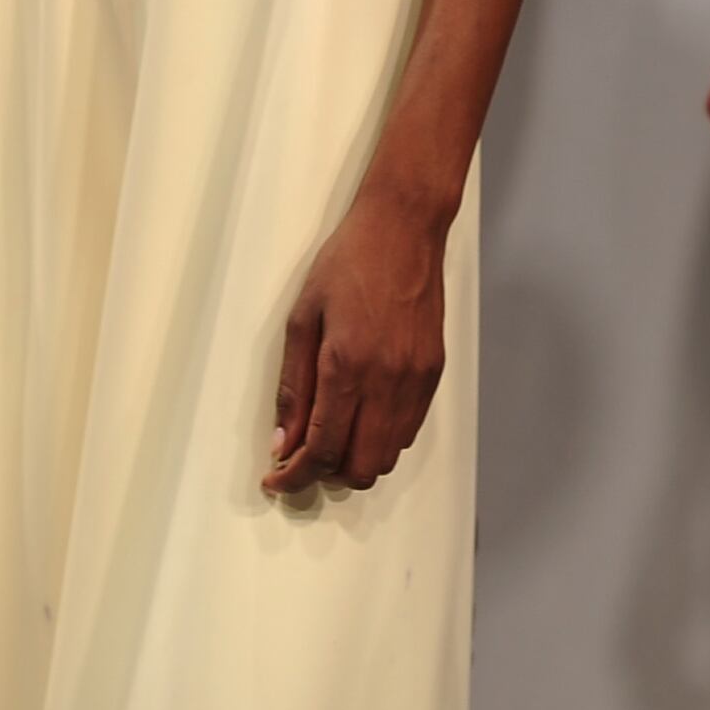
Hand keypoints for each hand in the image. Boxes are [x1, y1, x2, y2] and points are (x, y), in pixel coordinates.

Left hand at [267, 193, 448, 495]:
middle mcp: (387, 381)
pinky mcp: (434, 373)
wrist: (404, 229)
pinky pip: (409, 431)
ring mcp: (415, 380)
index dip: (295, 476)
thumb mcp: (302, 318)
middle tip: (302, 457)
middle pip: (360, 467)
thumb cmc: (346, 263)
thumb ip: (294, 386)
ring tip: (332, 437)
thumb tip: (284, 441)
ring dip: (356, 460)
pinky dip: (382, 439)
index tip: (276, 480)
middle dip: (325, 474)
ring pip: (388, 456)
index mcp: (346, 366)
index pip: (321, 449)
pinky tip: (362, 416)